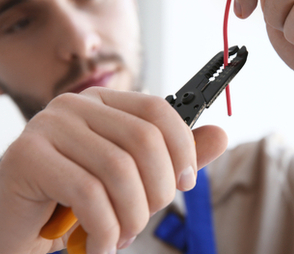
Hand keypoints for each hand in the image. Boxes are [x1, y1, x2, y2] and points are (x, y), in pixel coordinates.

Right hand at [0, 87, 226, 252]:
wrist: (25, 223)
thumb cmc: (82, 199)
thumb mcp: (136, 177)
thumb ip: (175, 156)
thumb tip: (220, 135)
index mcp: (105, 103)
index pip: (159, 110)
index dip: (182, 147)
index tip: (186, 181)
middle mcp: (76, 106)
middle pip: (143, 140)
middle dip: (158, 191)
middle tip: (147, 217)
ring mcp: (49, 127)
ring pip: (118, 169)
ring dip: (131, 216)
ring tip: (123, 234)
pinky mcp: (27, 156)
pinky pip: (87, 192)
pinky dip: (105, 228)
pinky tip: (101, 242)